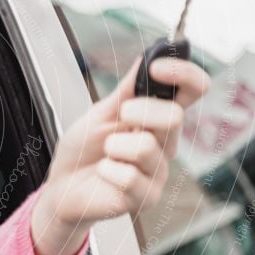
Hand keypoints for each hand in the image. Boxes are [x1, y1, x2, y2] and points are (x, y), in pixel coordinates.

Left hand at [31, 56, 211, 254]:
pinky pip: (129, 176)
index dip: (185, 74)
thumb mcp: (101, 112)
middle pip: (174, 116)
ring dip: (114, 146)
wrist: (61, 186)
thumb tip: (148, 56)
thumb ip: (127, 89)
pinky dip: (107, 171)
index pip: (193, 91)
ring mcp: (158, 172)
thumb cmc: (83, 150)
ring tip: (106, 154)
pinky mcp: (146, 198)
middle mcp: (165, 144)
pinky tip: (103, 175)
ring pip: (147, 147)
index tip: (158, 67)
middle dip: (139, 111)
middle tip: (119, 119)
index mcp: (158, 118)